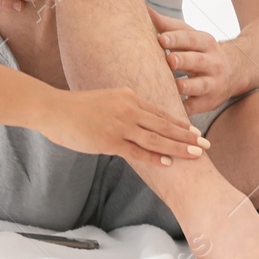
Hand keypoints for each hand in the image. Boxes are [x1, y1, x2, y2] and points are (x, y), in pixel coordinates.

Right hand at [35, 85, 210, 168]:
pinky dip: (153, 156)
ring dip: (178, 147)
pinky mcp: (109, 140)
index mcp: (128, 96)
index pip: (160, 112)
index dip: (180, 123)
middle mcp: (128, 108)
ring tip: (197, 154)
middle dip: (188, 136)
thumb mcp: (104, 100)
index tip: (195, 131)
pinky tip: (167, 162)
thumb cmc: (74, 107)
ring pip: (156, 137)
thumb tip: (134, 122)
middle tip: (206, 144)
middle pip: (165, 124)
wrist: (52, 108)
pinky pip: (136, 150)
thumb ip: (121, 109)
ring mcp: (119, 124)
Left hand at [151, 8, 235, 113]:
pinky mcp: (209, 102)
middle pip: (197, 61)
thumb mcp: (191, 36)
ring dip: (188, 86)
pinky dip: (186, 108)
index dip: (176, 38)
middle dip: (184, 60)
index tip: (161, 38)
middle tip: (170, 60)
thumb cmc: (200, 51)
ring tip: (177, 85)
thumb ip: (168, 26)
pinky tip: (175, 108)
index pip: (191, 39)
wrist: (233, 72)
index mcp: (206, 42)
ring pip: (201, 85)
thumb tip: (145, 10)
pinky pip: (197, 106)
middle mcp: (212, 62)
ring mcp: (213, 83)